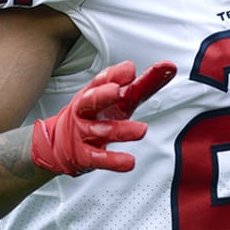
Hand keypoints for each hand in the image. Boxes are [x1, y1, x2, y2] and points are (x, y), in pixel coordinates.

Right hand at [31, 60, 176, 175]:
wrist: (62, 144)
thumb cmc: (97, 115)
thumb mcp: (119, 99)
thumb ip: (144, 85)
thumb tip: (168, 67)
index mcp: (94, 93)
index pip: (103, 81)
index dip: (115, 75)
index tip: (130, 70)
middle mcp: (86, 111)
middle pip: (90, 101)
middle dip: (102, 95)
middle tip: (117, 91)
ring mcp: (84, 133)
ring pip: (99, 131)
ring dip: (120, 130)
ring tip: (142, 130)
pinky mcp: (84, 156)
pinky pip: (98, 158)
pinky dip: (114, 161)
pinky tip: (129, 162)